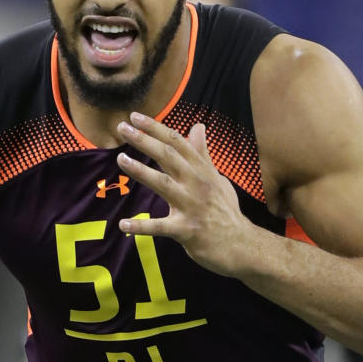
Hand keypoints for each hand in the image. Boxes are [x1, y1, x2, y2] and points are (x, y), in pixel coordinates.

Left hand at [116, 112, 253, 276]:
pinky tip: (123, 223)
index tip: (135, 116)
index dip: (156, 128)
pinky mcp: (186, 230)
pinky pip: (160, 227)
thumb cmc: (225, 210)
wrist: (241, 245)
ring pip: (163, 184)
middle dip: (144, 140)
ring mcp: (192, 207)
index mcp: (202, 170)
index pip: (177, 142)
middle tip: (122, 127)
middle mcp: (197, 184)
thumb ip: (202, 154)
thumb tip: (198, 126)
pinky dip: (141, 226)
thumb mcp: (217, 178)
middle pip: (168, 156)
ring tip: (121, 159)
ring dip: (141, 171)